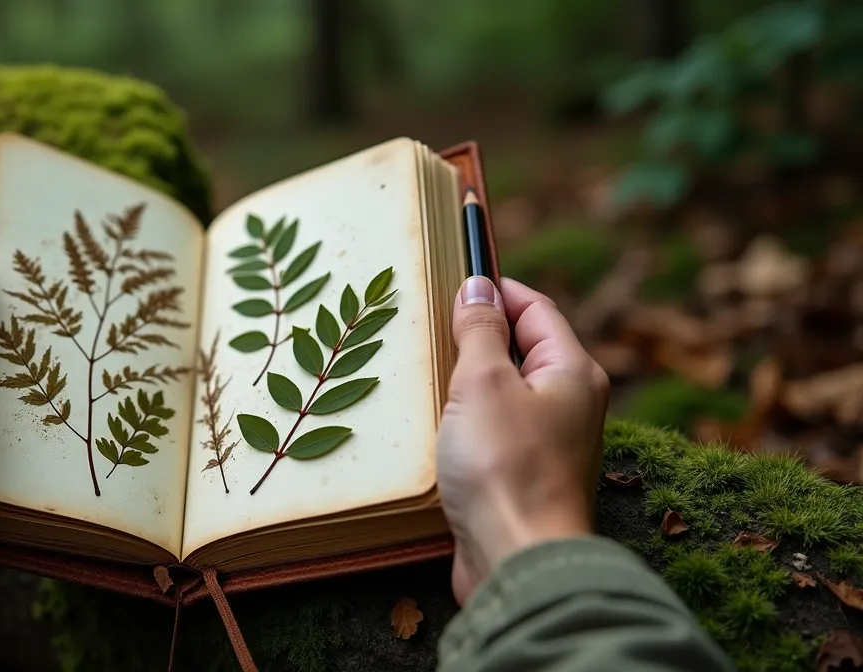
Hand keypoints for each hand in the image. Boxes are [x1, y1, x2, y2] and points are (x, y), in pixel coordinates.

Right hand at [437, 276, 608, 603]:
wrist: (516, 558)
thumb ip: (480, 331)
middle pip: (524, 351)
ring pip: (507, 394)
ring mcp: (550, 444)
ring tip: (428, 372)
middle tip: (433, 324)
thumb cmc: (504, 467)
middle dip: (480, 336)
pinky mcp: (525, 478)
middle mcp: (571, 405)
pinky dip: (469, 421)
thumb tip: (479, 287)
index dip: (499, 289)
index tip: (458, 278)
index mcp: (574, 373)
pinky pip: (496, 432)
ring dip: (470, 383)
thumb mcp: (483, 382)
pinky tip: (438, 426)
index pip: (538, 310)